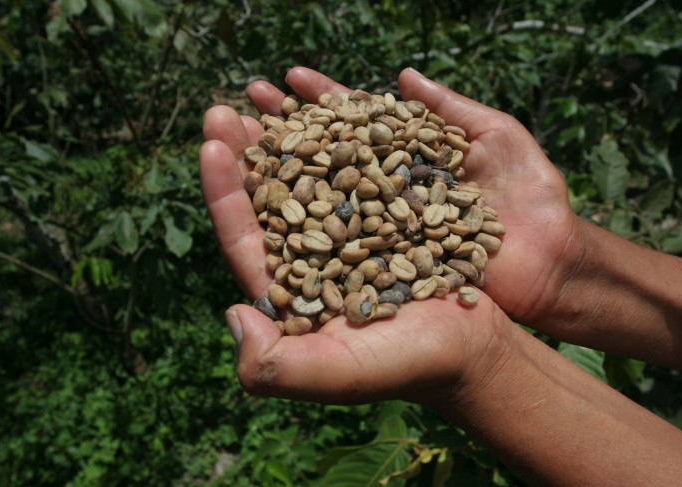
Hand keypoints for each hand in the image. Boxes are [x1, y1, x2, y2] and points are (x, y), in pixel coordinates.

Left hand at [198, 67, 575, 402]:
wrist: (472, 349)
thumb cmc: (406, 366)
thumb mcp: (337, 374)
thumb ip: (277, 366)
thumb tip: (233, 315)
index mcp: (287, 293)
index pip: (243, 237)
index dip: (223, 191)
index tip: (210, 144)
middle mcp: (310, 260)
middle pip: (267, 201)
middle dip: (245, 155)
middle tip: (227, 108)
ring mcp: (346, 236)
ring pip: (308, 179)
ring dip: (286, 141)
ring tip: (269, 99)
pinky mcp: (382, 219)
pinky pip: (356, 174)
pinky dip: (341, 144)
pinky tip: (330, 113)